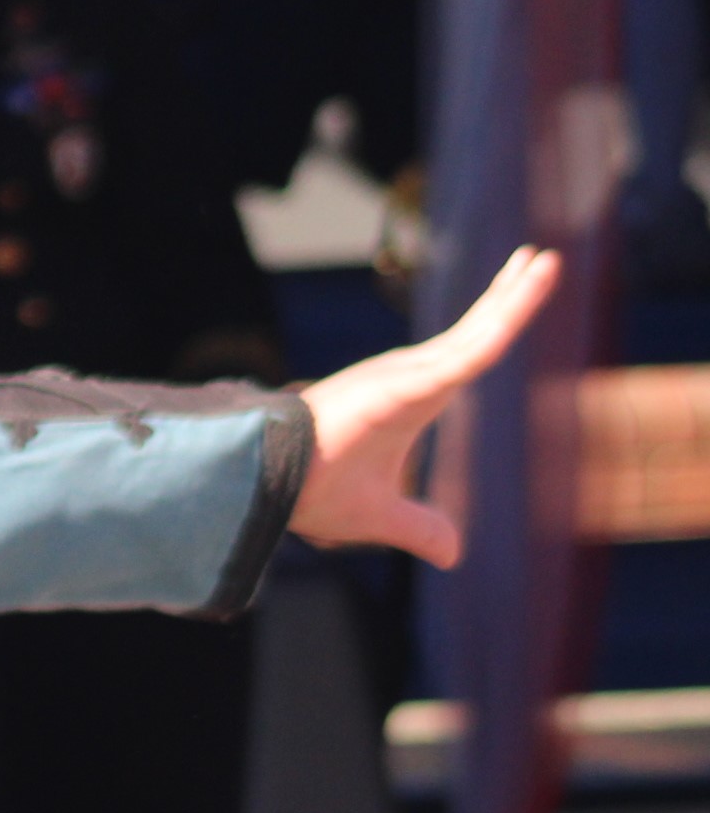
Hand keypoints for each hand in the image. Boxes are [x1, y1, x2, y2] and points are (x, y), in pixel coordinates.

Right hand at [292, 246, 559, 566]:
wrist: (265, 487)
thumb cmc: (309, 493)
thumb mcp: (378, 515)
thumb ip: (418, 527)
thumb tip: (453, 553)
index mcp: (412, 397)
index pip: (469, 353)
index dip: (499, 320)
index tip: (525, 286)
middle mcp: (411, 377)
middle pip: (477, 331)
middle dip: (513, 295)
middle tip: (545, 259)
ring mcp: (405, 377)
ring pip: (478, 336)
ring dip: (516, 299)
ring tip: (545, 261)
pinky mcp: (402, 385)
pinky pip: (463, 357)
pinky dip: (496, 331)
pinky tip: (522, 303)